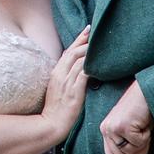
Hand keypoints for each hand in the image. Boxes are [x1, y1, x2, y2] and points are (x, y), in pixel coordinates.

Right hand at [41, 29, 90, 144]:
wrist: (51, 124)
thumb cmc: (56, 107)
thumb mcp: (57, 87)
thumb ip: (65, 76)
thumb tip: (79, 67)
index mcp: (55, 72)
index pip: (67, 51)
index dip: (78, 40)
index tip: (87, 30)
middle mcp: (60, 74)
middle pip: (73, 52)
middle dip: (85, 42)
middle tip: (96, 34)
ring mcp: (66, 83)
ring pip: (79, 61)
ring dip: (90, 53)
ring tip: (101, 47)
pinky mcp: (74, 92)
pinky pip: (83, 75)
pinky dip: (90, 67)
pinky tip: (98, 64)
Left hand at [99, 78, 153, 153]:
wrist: (148, 90)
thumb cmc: (143, 109)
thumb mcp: (134, 130)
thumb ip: (127, 146)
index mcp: (106, 130)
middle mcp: (106, 129)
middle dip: (139, 152)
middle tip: (146, 136)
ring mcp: (112, 128)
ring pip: (130, 153)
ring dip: (143, 144)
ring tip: (144, 128)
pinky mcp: (121, 127)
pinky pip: (137, 144)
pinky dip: (146, 137)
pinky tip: (145, 125)